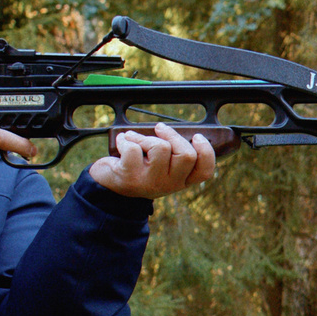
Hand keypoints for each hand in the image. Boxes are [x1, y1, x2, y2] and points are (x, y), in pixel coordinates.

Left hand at [90, 123, 220, 199]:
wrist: (110, 187)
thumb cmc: (139, 168)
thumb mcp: (161, 165)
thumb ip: (173, 152)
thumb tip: (173, 129)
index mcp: (181, 180)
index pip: (204, 171)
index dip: (206, 151)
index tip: (196, 136)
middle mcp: (170, 184)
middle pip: (187, 155)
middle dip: (173, 134)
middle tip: (160, 128)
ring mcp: (151, 182)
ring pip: (161, 147)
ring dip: (144, 136)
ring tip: (133, 137)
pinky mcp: (131, 177)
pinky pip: (134, 148)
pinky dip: (125, 139)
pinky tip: (122, 142)